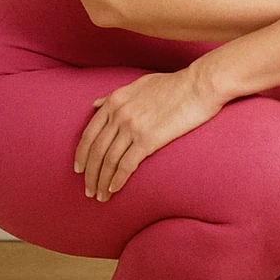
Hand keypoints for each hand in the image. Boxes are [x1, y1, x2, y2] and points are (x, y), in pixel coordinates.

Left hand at [74, 65, 225, 200]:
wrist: (199, 86)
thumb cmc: (174, 84)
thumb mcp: (139, 84)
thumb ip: (115, 95)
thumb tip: (96, 104)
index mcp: (115, 100)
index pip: (89, 133)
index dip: (81, 154)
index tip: (79, 169)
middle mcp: (119, 114)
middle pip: (96, 150)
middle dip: (89, 174)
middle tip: (87, 189)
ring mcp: (132, 127)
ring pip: (108, 161)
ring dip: (101, 181)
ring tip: (99, 196)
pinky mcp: (148, 139)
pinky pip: (126, 165)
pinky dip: (117, 180)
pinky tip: (114, 190)